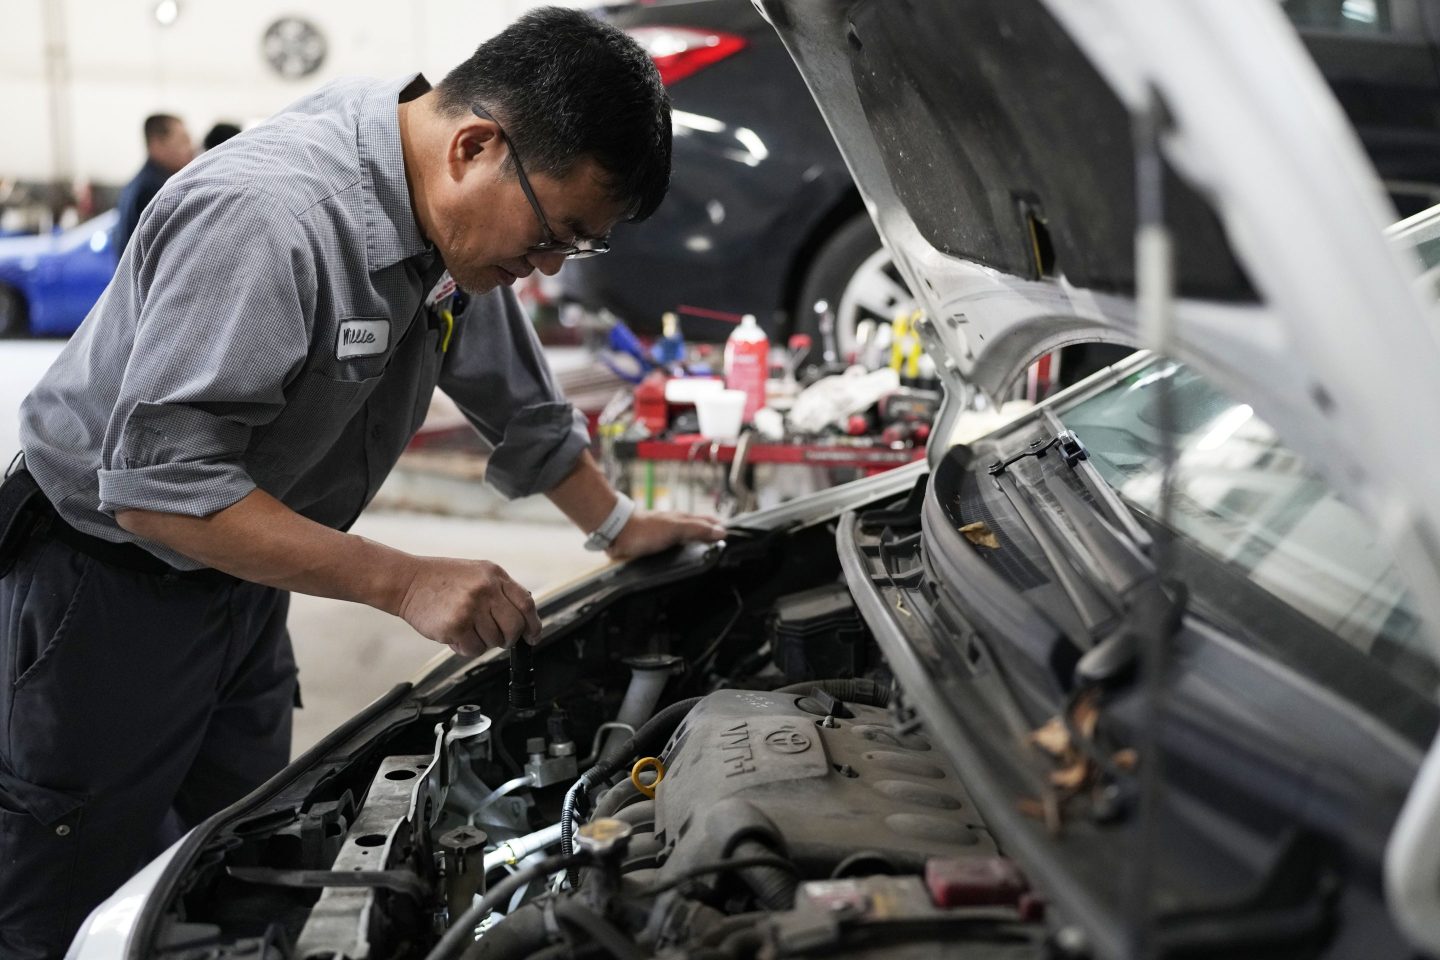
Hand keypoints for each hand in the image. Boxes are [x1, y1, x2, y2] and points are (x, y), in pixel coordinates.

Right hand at [396, 556, 541, 655]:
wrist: (407, 581)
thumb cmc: (441, 579)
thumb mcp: (477, 573)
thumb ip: (500, 591)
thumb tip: (523, 619)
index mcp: (494, 575)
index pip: (526, 603)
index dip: (533, 624)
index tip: (533, 636)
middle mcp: (486, 589)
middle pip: (514, 626)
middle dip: (509, 639)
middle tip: (500, 640)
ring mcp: (471, 607)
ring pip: (494, 641)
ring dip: (483, 642)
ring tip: (467, 629)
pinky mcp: (456, 625)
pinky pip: (475, 649)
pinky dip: (467, 648)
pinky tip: (456, 635)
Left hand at [606, 509, 725, 560]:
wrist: (617, 533)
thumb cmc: (644, 529)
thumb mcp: (676, 529)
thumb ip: (698, 529)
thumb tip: (722, 531)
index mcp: (684, 519)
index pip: (710, 522)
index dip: (723, 529)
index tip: (735, 538)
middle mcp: (677, 525)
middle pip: (701, 530)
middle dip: (713, 537)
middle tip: (726, 548)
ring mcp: (667, 535)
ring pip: (689, 539)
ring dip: (699, 545)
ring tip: (710, 555)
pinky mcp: (657, 545)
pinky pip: (676, 548)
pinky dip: (685, 552)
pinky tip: (685, 560)